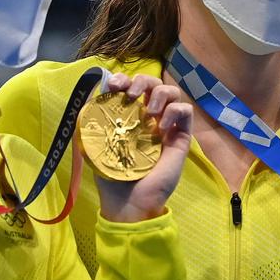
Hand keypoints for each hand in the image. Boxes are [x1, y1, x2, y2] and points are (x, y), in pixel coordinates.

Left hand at [94, 73, 193, 223]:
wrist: (130, 201)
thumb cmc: (113, 177)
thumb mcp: (96, 145)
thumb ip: (95, 123)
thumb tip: (94, 97)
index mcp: (130, 116)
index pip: (131, 87)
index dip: (124, 79)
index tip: (114, 85)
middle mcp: (150, 117)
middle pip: (153, 83)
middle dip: (142, 81)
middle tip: (131, 95)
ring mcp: (168, 126)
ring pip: (172, 91)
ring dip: (160, 93)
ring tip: (149, 112)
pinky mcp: (182, 136)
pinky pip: (185, 111)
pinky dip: (174, 112)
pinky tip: (163, 127)